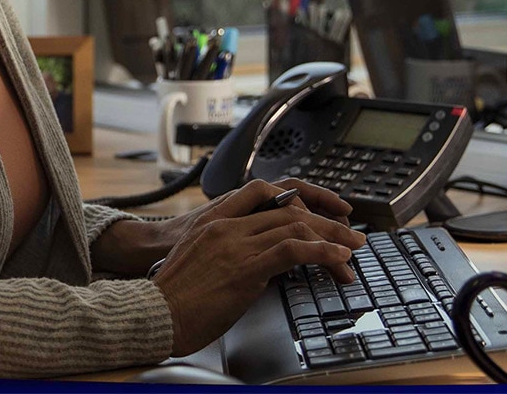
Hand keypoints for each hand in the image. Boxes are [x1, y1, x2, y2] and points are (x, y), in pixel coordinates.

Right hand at [142, 181, 364, 356]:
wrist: (154, 313)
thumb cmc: (174, 297)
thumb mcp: (201, 261)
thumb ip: (231, 253)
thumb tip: (264, 267)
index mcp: (215, 220)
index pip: (265, 193)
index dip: (299, 199)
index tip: (321, 211)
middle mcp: (228, 226)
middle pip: (289, 210)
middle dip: (326, 222)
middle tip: (349, 234)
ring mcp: (237, 245)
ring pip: (296, 226)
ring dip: (332, 237)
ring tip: (352, 247)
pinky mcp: (246, 268)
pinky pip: (293, 250)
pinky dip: (322, 251)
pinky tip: (338, 258)